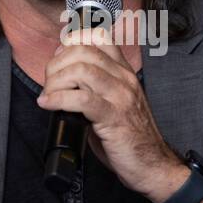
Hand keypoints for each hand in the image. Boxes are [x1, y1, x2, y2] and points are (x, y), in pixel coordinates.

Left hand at [36, 19, 183, 200]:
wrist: (153, 165)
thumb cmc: (130, 137)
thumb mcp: (113, 103)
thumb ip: (93, 86)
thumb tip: (62, 75)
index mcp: (124, 73)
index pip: (99, 37)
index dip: (72, 40)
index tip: (58, 56)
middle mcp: (124, 79)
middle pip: (84, 50)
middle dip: (57, 63)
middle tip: (49, 82)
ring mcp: (121, 96)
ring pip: (82, 70)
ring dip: (56, 81)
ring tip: (48, 95)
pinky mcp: (113, 117)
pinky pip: (82, 98)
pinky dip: (58, 99)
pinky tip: (49, 104)